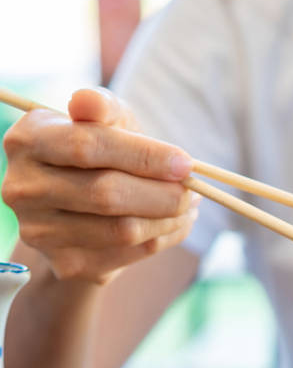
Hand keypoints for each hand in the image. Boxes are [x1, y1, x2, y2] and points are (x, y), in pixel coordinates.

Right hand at [2, 88, 197, 283]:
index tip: (185, 163)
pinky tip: (176, 223)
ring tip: (189, 203)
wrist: (81, 207)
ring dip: (170, 218)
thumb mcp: (106, 121)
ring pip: (123, 229)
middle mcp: (22, 187)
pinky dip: (165, 237)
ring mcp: (39, 231)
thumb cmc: (101, 150)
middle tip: (193, 188)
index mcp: (28, 140)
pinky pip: (130, 254)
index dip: (145, 156)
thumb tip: (90, 103)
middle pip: (107, 194)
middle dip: (163, 193)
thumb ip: (104, 108)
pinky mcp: (65, 264)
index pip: (89, 147)